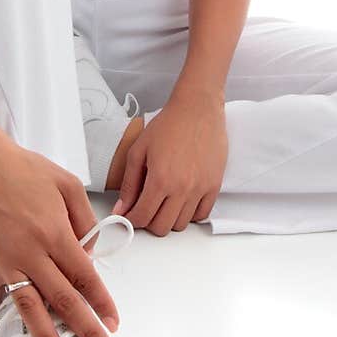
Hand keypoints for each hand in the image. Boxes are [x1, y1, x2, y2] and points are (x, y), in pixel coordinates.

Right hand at [0, 128, 121, 336]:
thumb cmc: (27, 170)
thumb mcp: (68, 185)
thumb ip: (84, 222)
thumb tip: (89, 256)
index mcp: (54, 232)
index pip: (85, 276)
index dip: (102, 302)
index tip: (115, 323)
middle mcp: (29, 252)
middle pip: (62, 299)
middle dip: (86, 330)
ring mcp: (4, 262)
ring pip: (28, 308)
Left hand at [114, 86, 227, 234]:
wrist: (197, 108)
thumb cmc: (168, 124)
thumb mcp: (138, 150)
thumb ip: (129, 184)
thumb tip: (122, 208)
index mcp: (160, 179)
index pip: (143, 217)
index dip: (132, 220)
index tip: (129, 216)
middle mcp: (182, 188)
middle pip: (162, 227)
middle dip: (148, 223)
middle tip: (144, 209)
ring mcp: (200, 189)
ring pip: (182, 224)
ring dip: (169, 219)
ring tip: (163, 204)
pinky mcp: (215, 185)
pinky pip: (202, 215)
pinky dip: (189, 214)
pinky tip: (181, 201)